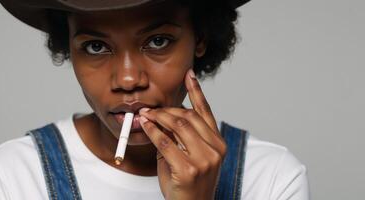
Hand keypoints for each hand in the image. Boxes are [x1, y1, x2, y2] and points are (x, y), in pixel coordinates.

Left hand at [139, 69, 226, 199]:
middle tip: (151, 109)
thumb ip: (181, 137)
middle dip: (166, 109)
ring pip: (178, 125)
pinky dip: (153, 131)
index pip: (206, 112)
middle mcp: (215, 149)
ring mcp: (204, 160)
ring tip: (146, 115)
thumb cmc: (188, 184)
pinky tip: (146, 126)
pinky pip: (166, 142)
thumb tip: (162, 116)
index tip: (189, 75)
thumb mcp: (189, 156)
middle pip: (188, 116)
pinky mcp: (188, 169)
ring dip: (158, 117)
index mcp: (218, 144)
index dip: (197, 91)